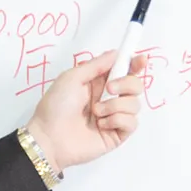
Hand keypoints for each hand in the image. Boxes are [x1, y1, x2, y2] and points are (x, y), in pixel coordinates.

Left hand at [23, 48, 148, 173]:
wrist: (49, 138)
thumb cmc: (55, 107)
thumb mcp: (72, 77)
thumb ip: (96, 65)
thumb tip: (116, 53)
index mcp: (98, 83)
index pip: (124, 71)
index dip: (135, 64)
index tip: (141, 59)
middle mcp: (109, 99)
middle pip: (135, 85)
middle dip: (127, 83)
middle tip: (109, 88)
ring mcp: (114, 117)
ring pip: (135, 104)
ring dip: (115, 105)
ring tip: (96, 112)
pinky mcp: (117, 134)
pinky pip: (132, 122)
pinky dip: (117, 120)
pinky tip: (101, 124)